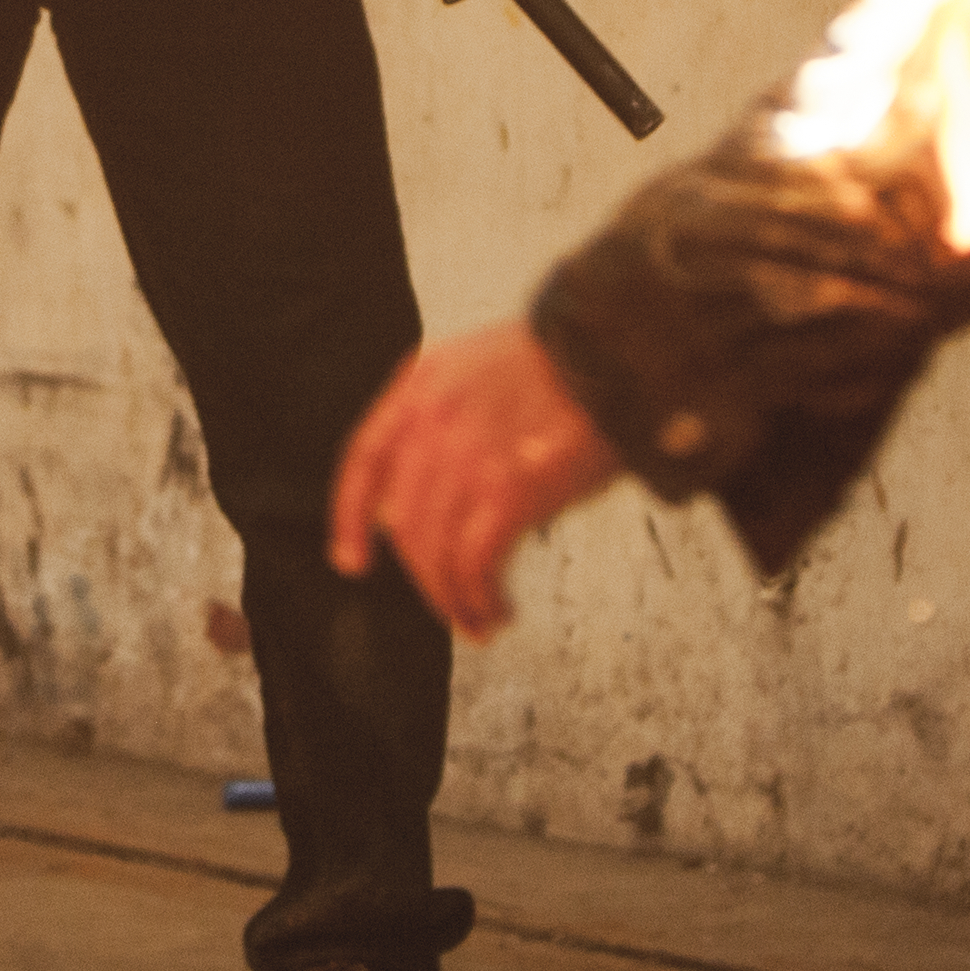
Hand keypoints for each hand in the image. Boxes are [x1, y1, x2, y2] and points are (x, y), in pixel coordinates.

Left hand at [331, 321, 621, 640]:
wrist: (619, 351)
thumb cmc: (568, 363)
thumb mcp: (482, 368)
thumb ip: (443, 419)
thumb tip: (419, 497)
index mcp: (423, 384)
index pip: (365, 459)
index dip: (350, 517)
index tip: (351, 558)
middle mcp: (436, 419)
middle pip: (403, 522)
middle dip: (423, 576)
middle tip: (447, 601)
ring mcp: (469, 455)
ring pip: (434, 552)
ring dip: (453, 599)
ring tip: (477, 619)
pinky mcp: (510, 490)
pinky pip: (475, 565)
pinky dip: (480, 599)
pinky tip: (497, 609)